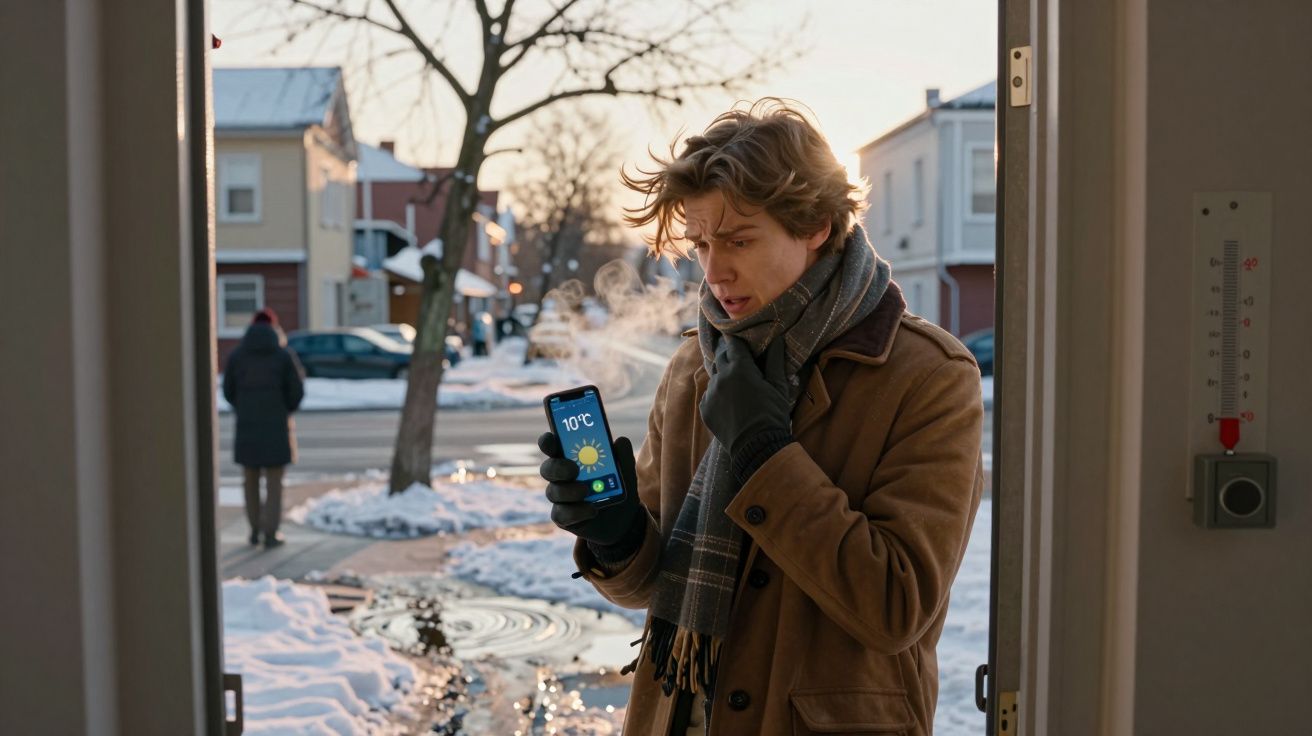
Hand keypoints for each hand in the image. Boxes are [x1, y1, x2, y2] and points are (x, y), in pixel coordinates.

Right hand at [538, 431, 641, 546]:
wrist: (623, 518)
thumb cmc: (617, 487)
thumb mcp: (625, 471)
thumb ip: (622, 456)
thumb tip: (620, 441)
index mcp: (570, 458)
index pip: (552, 447)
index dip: (547, 442)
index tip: (551, 439)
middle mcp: (561, 477)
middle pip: (547, 469)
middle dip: (558, 468)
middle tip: (574, 469)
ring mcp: (560, 498)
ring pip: (553, 491)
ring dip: (569, 490)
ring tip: (586, 490)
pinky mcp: (563, 517)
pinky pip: (562, 514)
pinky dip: (577, 512)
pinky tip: (592, 510)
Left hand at [699, 336, 792, 457]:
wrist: (757, 447)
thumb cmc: (772, 415)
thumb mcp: (778, 387)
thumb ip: (775, 361)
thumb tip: (777, 339)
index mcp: (740, 368)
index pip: (733, 344)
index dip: (737, 340)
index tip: (739, 338)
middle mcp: (721, 377)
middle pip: (720, 356)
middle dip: (728, 353)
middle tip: (736, 355)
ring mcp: (710, 393)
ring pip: (714, 376)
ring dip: (723, 375)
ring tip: (736, 383)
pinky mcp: (704, 408)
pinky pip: (709, 394)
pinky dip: (718, 393)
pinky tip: (730, 401)